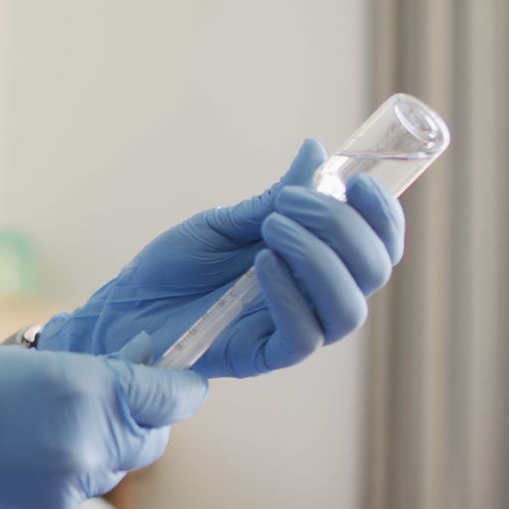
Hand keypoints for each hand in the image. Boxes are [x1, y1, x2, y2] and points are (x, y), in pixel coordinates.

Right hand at [0, 333, 204, 508]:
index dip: (180, 387)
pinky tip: (26, 454)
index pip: (170, 396)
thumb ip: (86, 366)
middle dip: (140, 420)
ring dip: (99, 447)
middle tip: (113, 399)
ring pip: (113, 467)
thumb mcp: (23, 357)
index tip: (180, 380)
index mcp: (85, 389)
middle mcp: (87, 443)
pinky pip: (77, 491)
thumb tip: (132, 363)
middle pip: (151, 440)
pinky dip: (66, 473)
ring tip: (50, 425)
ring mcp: (68, 487)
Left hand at [39, 139, 404, 377]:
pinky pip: (303, 338)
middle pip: (371, 274)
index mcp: (314, 263)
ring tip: (272, 228)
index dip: (383, 217)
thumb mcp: (224, 223)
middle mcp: (312, 298)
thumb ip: (273, 199)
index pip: (377, 248)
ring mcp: (290, 329)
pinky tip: (261, 264)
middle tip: (290, 202)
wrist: (126, 304)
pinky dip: (291, 296)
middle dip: (343, 228)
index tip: (359, 183)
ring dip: (320, 259)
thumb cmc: (173, 266)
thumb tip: (316, 151)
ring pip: (348, 311)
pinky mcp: (263, 357)